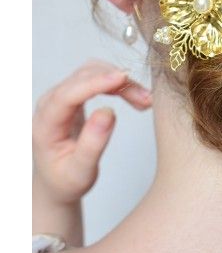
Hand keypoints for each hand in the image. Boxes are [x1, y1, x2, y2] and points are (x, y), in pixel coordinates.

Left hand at [32, 59, 152, 204]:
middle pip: (83, 77)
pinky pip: (96, 76)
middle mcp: (49, 104)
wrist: (57, 180)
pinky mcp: (73, 92)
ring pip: (92, 71)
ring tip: (144, 99)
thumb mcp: (80, 172)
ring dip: (119, 80)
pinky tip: (133, 94)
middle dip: (116, 83)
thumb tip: (107, 112)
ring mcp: (60, 95)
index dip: (95, 83)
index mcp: (45, 124)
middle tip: (145, 99)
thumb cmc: (66, 179)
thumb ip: (92, 144)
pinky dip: (116, 82)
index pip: (68, 94)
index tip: (122, 79)